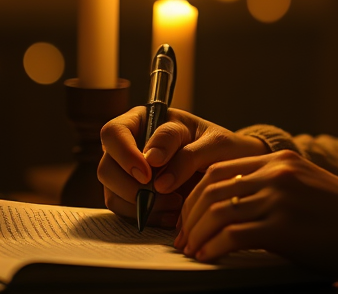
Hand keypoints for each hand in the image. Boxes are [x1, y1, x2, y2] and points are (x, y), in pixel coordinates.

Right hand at [98, 107, 268, 227]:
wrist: (231, 170)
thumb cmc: (221, 147)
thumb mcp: (214, 143)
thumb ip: (186, 153)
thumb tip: (153, 172)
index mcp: (144, 120)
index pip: (115, 133)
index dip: (126, 155)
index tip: (148, 174)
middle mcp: (130, 146)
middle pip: (106, 167)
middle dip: (130, 187)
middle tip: (160, 194)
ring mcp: (128, 174)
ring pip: (112, 193)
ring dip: (140, 205)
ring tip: (176, 205)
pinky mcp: (134, 197)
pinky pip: (126, 212)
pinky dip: (147, 217)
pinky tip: (172, 216)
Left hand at [176, 150, 337, 275]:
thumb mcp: (307, 188)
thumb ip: (274, 190)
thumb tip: (235, 212)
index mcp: (280, 160)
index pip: (221, 168)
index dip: (196, 193)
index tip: (189, 216)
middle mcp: (277, 173)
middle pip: (211, 187)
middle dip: (189, 214)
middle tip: (182, 237)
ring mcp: (279, 198)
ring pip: (216, 211)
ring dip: (197, 233)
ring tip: (192, 250)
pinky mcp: (282, 227)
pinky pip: (232, 236)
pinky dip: (213, 249)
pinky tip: (208, 258)